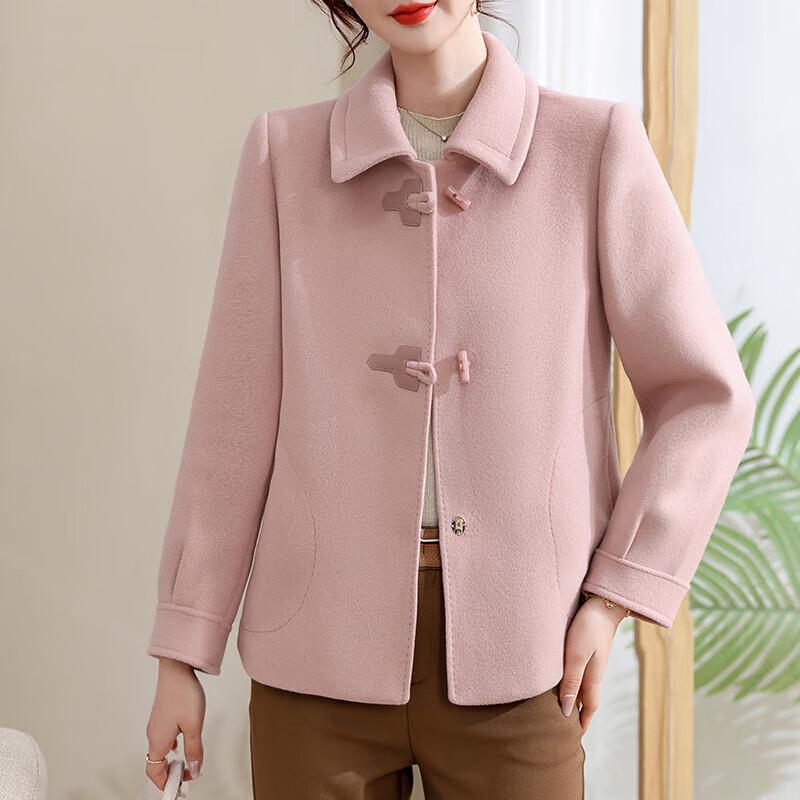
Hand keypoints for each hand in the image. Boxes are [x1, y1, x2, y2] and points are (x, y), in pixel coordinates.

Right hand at [145, 657, 205, 790]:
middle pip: (155, 762)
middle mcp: (153, 734)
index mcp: (157, 741)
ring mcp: (156, 723)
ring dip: (171, 759)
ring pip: (160, 749)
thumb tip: (194, 770)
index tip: (179, 786)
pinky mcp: (162, 714)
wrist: (176, 669)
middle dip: (169, 773)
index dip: (165, 783)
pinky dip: (171, 746)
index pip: (153, 772)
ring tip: (187, 761)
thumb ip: (194, 750)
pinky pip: (163, 737)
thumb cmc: (183, 695)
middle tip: (187, 775)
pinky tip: (182, 740)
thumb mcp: (194, 726)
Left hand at [558, 596, 627, 732]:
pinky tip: (566, 677)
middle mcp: (594, 671)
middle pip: (586, 698)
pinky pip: (581, 671)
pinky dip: (574, 680)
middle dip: (579, 712)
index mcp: (593, 676)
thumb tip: (566, 710)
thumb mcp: (576, 655)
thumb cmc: (588, 628)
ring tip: (564, 706)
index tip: (574, 735)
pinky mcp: (589, 648)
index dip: (582, 721)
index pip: (588, 706)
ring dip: (576, 696)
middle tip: (566, 726)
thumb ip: (571, 681)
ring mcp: (593, 659)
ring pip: (583, 684)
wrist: (602, 603)